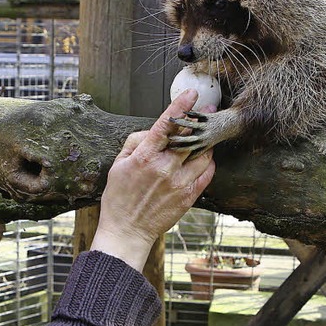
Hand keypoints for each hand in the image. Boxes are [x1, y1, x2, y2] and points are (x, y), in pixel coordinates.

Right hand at [90, 90, 215, 270]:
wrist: (127, 231)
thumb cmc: (119, 197)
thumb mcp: (118, 165)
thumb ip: (135, 143)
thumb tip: (153, 131)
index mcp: (145, 157)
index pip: (165, 125)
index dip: (180, 106)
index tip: (191, 94)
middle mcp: (164, 168)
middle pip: (189, 137)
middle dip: (200, 121)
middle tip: (208, 110)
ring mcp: (179, 183)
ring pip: (202, 154)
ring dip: (205, 143)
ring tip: (206, 136)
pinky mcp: (189, 196)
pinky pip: (206, 174)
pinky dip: (208, 163)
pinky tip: (204, 158)